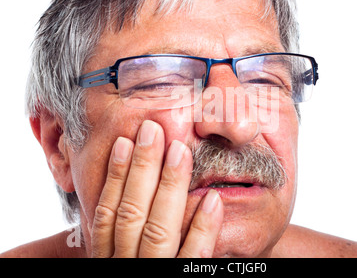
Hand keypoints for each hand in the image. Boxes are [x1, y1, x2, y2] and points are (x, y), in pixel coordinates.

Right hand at [90, 120, 223, 257]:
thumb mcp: (122, 258)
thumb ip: (124, 235)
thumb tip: (127, 189)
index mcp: (108, 258)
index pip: (107, 213)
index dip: (115, 176)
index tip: (124, 142)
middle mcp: (125, 265)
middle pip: (131, 213)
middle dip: (142, 168)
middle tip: (152, 130)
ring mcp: (154, 273)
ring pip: (157, 230)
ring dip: (170, 186)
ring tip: (179, 151)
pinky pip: (193, 257)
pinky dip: (202, 228)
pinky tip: (213, 199)